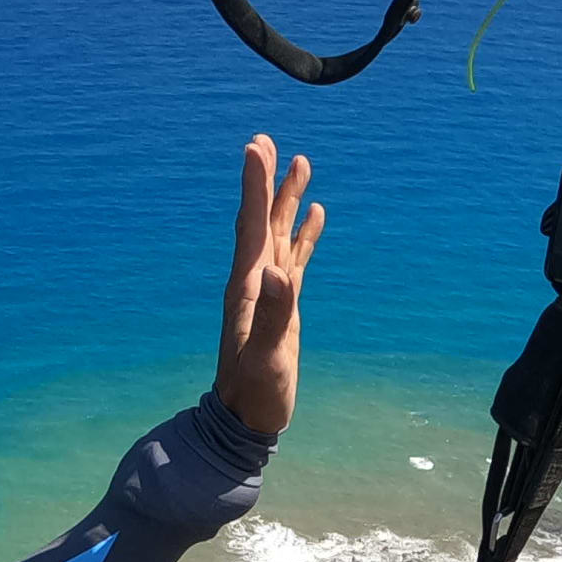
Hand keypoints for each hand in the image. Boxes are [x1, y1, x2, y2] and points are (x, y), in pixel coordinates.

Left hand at [215, 136, 323, 436]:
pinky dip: (304, 234)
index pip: (251, 226)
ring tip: (301, 163)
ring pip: (279, 233)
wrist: (247, 419)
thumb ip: (272, 316)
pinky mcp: (283, 303)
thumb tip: (280, 274)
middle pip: (261, 219)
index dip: (254, 186)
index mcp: (247, 287)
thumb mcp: (265, 357)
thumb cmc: (254, 393)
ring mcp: (269, 291)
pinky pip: (295, 257)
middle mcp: (255, 281)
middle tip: (267, 141)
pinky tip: (315, 214)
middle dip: (265, 180)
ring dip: (287, 199)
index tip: (256, 148)